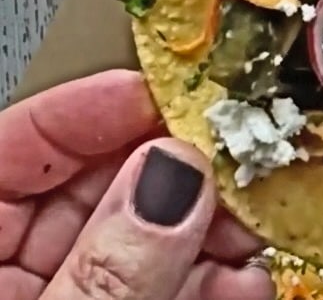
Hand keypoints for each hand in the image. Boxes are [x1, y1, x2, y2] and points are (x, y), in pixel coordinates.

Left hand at [0, 70, 273, 299]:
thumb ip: (108, 267)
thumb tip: (174, 171)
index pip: (24, 143)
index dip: (97, 105)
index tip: (171, 88)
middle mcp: (16, 268)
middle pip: (103, 184)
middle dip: (180, 169)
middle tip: (236, 157)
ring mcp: (69, 294)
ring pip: (147, 236)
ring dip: (212, 227)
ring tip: (254, 222)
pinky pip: (166, 287)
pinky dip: (211, 280)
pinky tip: (243, 280)